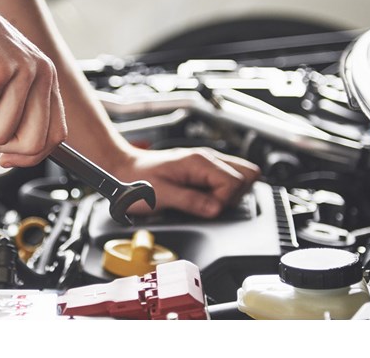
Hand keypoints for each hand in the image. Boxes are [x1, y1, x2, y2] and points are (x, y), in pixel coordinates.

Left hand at [110, 146, 260, 217]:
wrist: (122, 169)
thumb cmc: (135, 180)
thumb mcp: (160, 195)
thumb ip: (190, 202)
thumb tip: (216, 209)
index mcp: (199, 162)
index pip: (235, 182)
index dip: (225, 201)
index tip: (207, 210)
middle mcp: (207, 159)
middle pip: (247, 175)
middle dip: (234, 196)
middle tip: (210, 206)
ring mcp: (206, 163)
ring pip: (241, 175)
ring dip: (231, 194)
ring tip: (208, 202)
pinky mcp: (203, 170)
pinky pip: (227, 178)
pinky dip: (224, 192)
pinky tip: (206, 198)